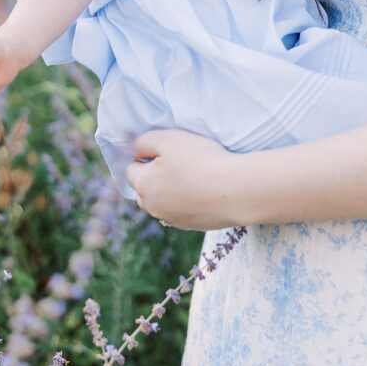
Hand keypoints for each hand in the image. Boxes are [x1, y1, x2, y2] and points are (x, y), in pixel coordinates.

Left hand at [126, 130, 246, 230]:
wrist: (236, 190)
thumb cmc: (202, 160)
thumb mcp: (170, 139)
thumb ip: (146, 142)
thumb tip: (136, 150)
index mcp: (143, 185)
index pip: (130, 170)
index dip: (144, 157)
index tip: (165, 151)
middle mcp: (152, 207)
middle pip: (143, 190)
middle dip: (153, 178)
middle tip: (177, 164)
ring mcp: (172, 219)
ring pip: (161, 203)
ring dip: (169, 192)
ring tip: (192, 178)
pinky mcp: (191, 226)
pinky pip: (181, 212)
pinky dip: (187, 202)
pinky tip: (205, 191)